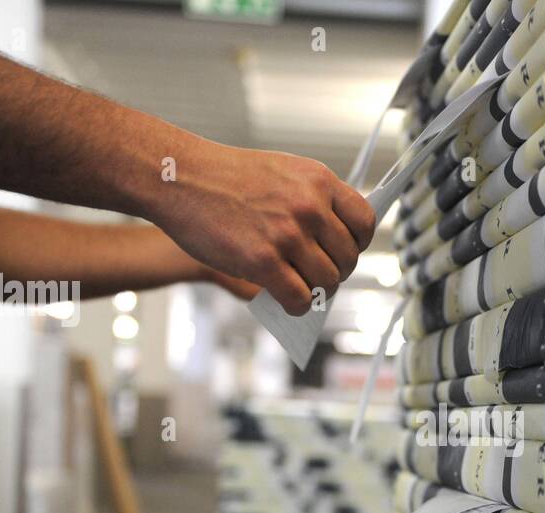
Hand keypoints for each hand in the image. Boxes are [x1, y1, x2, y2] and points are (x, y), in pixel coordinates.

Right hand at [150, 145, 374, 315]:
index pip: (365, 222)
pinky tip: (288, 302)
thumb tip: (337, 243)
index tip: (344, 252)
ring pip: (326, 282)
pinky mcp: (263, 262)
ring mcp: (287, 235)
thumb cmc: (227, 179)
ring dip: (317, 292)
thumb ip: (313, 200)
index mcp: (319, 181)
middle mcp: (309, 207)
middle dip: (336, 273)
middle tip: (318, 276)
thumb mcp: (283, 173)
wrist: (180, 178)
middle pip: (347, 258)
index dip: (358, 243)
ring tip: (301, 288)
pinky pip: (300, 298)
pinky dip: (298, 307)